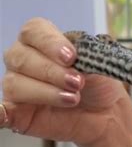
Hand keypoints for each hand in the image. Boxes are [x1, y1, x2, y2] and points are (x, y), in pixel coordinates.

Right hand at [1, 18, 131, 146]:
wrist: (106, 111)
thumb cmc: (99, 81)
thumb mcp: (98, 63)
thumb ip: (83, 56)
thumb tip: (70, 61)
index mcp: (43, 40)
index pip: (34, 31)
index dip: (50, 43)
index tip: (71, 57)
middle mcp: (24, 59)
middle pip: (21, 57)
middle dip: (52, 71)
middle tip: (78, 82)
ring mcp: (17, 85)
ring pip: (15, 84)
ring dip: (46, 92)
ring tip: (73, 99)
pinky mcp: (17, 113)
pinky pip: (1, 111)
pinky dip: (0, 112)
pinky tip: (3, 115)